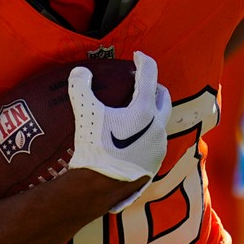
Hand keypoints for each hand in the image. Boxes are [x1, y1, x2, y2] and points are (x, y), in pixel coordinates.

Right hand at [67, 51, 170, 212]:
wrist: (101, 188)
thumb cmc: (95, 149)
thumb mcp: (85, 114)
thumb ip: (81, 88)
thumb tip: (80, 71)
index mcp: (144, 111)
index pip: (149, 76)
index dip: (144, 61)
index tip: (138, 56)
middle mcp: (158, 127)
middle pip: (163, 97)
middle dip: (154, 86)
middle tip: (140, 82)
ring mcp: (159, 146)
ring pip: (161, 120)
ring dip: (152, 110)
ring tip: (135, 109)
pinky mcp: (156, 162)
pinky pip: (155, 139)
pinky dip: (148, 130)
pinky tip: (133, 135)